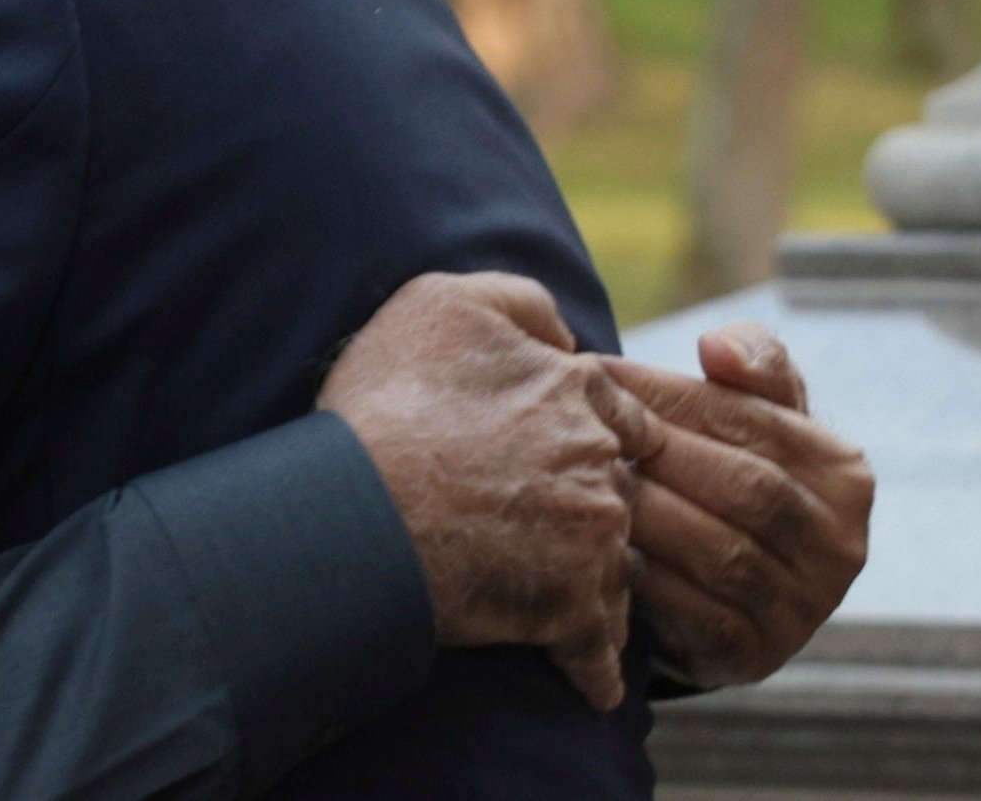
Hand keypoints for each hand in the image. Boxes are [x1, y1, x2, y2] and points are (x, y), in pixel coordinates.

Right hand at [320, 271, 662, 711]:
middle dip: (595, 508)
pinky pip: (602, 654)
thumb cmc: (388, 403)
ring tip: (549, 594)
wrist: (356, 507)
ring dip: (593, 582)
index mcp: (582, 393)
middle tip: (543, 522)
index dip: (590, 435)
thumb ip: (519, 303)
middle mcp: (604, 466)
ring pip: (620, 569)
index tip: (555, 456)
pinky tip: (582, 678)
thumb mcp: (442, 303)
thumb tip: (566, 336)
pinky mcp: (573, 613)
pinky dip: (594, 670)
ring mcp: (595, 543)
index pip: (624, 416)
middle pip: (624, 491)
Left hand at [602, 325, 871, 688]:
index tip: (593, 372)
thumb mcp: (751, 412)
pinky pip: (696, 611)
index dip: (665, 394)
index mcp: (844, 472)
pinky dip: (645, 577)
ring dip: (646, 513)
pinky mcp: (756, 655)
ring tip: (581, 481)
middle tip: (578, 429)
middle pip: (741, 485)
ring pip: (720, 549)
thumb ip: (751, 362)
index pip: (748, 420)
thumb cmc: (728, 468)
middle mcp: (841, 545)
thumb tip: (717, 345)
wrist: (722, 582)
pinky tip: (598, 547)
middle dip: (653, 453)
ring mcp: (805, 607)